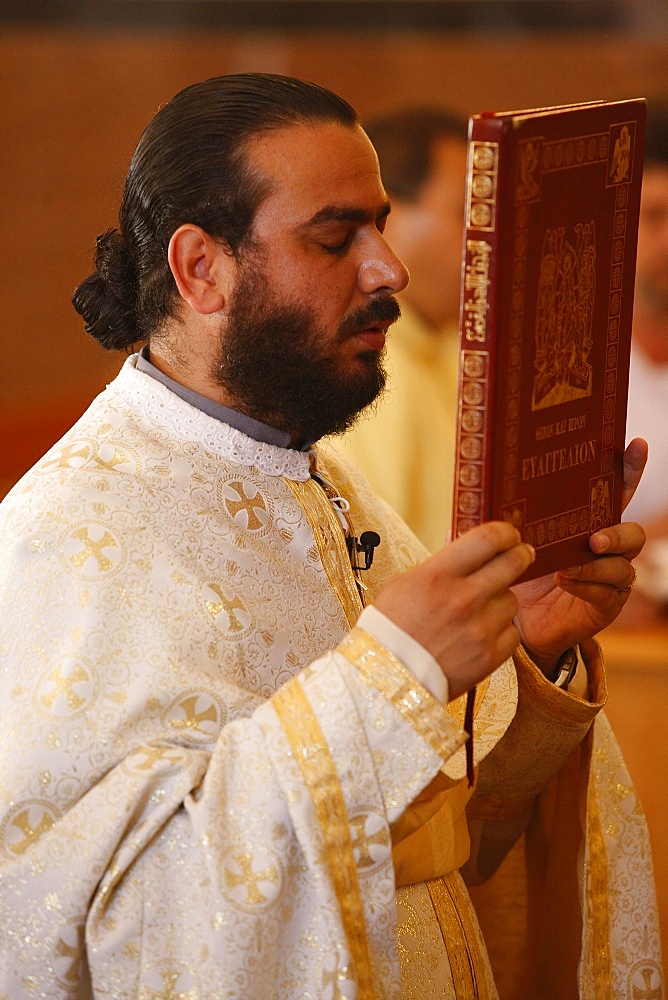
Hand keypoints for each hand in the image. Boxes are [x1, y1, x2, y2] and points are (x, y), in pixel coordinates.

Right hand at [374, 521, 534, 699]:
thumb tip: (463, 547)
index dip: (504, 531)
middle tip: (522, 553)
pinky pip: (512, 633)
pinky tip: (482, 633)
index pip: (487, 539)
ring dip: (501, 599)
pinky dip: (501, 631)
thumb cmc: (390, 629)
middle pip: (513, 563)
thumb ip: (439, 564)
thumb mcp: (404, 584)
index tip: (508, 533)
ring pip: (512, 599)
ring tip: (481, 609)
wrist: (388, 675)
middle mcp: (464, 599)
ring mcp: (480, 628)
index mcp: (438, 576)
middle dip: (521, 554)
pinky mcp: (490, 656)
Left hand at [513, 438, 647, 672]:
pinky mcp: (605, 605)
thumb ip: (493, 522)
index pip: (615, 493)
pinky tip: (566, 581)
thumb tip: (464, 503)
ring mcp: (609, 577)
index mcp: (587, 523)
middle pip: (632, 533)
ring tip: (570, 565)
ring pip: (622, 566)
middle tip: (594, 536)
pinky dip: (587, 585)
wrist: (516, 620)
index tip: (635, 444)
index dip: (629, 469)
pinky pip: (608, 593)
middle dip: (618, 532)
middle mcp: (606, 548)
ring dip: (597, 564)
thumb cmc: (516, 573)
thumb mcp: (506, 543)